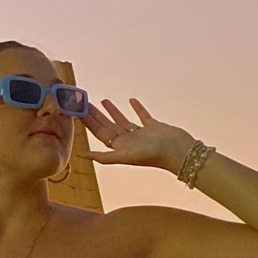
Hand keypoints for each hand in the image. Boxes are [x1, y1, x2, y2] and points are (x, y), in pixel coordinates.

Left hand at [81, 99, 195, 171]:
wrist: (179, 151)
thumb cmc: (152, 155)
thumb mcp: (125, 156)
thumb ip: (105, 157)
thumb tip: (84, 155)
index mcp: (120, 147)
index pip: (100, 133)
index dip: (89, 123)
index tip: (79, 111)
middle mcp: (129, 141)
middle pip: (108, 126)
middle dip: (96, 115)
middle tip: (85, 102)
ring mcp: (141, 134)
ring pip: (123, 120)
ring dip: (113, 111)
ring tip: (103, 100)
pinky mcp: (154, 127)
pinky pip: (143, 116)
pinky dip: (137, 108)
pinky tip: (132, 100)